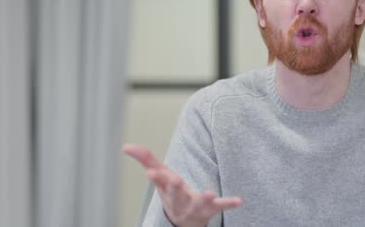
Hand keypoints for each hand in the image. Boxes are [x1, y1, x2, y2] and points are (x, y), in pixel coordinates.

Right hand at [123, 143, 242, 226]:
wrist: (184, 222)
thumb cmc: (171, 193)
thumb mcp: (159, 176)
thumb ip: (145, 159)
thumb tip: (125, 145)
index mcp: (167, 189)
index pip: (160, 182)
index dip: (156, 177)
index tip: (151, 173)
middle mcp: (180, 199)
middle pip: (176, 194)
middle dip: (174, 187)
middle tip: (175, 180)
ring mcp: (195, 205)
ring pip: (198, 203)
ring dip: (203, 198)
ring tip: (209, 193)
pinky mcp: (211, 208)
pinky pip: (220, 206)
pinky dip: (229, 203)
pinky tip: (239, 201)